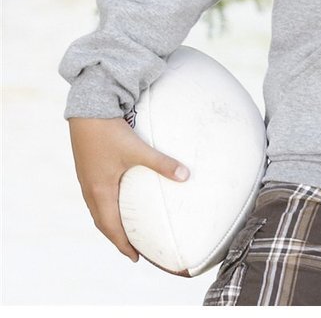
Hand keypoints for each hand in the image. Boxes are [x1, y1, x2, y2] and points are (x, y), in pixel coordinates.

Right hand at [69, 116, 189, 261]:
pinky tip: (116, 195)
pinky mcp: (87, 167)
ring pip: (97, 208)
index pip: (111, 228)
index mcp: (100, 191)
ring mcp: (86, 178)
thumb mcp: (138, 149)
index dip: (123, 244)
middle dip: (116, 237)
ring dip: (110, 220)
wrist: (87, 110)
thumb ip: (162, 163)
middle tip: (131, 248)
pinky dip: (106, 204)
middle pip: (102, 222)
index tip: (135, 257)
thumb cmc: (110, 131)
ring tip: (124, 226)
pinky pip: (96, 195)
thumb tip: (186, 176)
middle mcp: (90, 189)